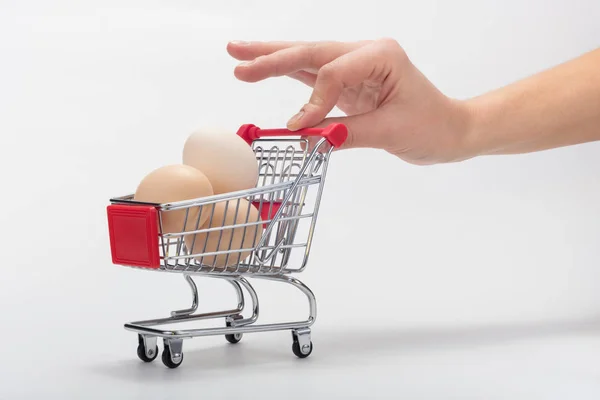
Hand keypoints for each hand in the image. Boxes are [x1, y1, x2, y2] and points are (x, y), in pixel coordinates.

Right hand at [227, 38, 473, 164]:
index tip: (301, 128)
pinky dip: (287, 74)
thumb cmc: (431, 127)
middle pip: (311, 51)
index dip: (313, 100)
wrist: (449, 130)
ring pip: (307, 58)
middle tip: (238, 60)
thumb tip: (303, 136)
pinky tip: (263, 67)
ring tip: (238, 53)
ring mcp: (355, 65)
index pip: (333, 71)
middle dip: (272, 57)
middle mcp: (365, 53)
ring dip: (272, 57)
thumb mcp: (390, 132)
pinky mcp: (349, 82)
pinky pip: (313, 76)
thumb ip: (344, 132)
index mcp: (381, 55)